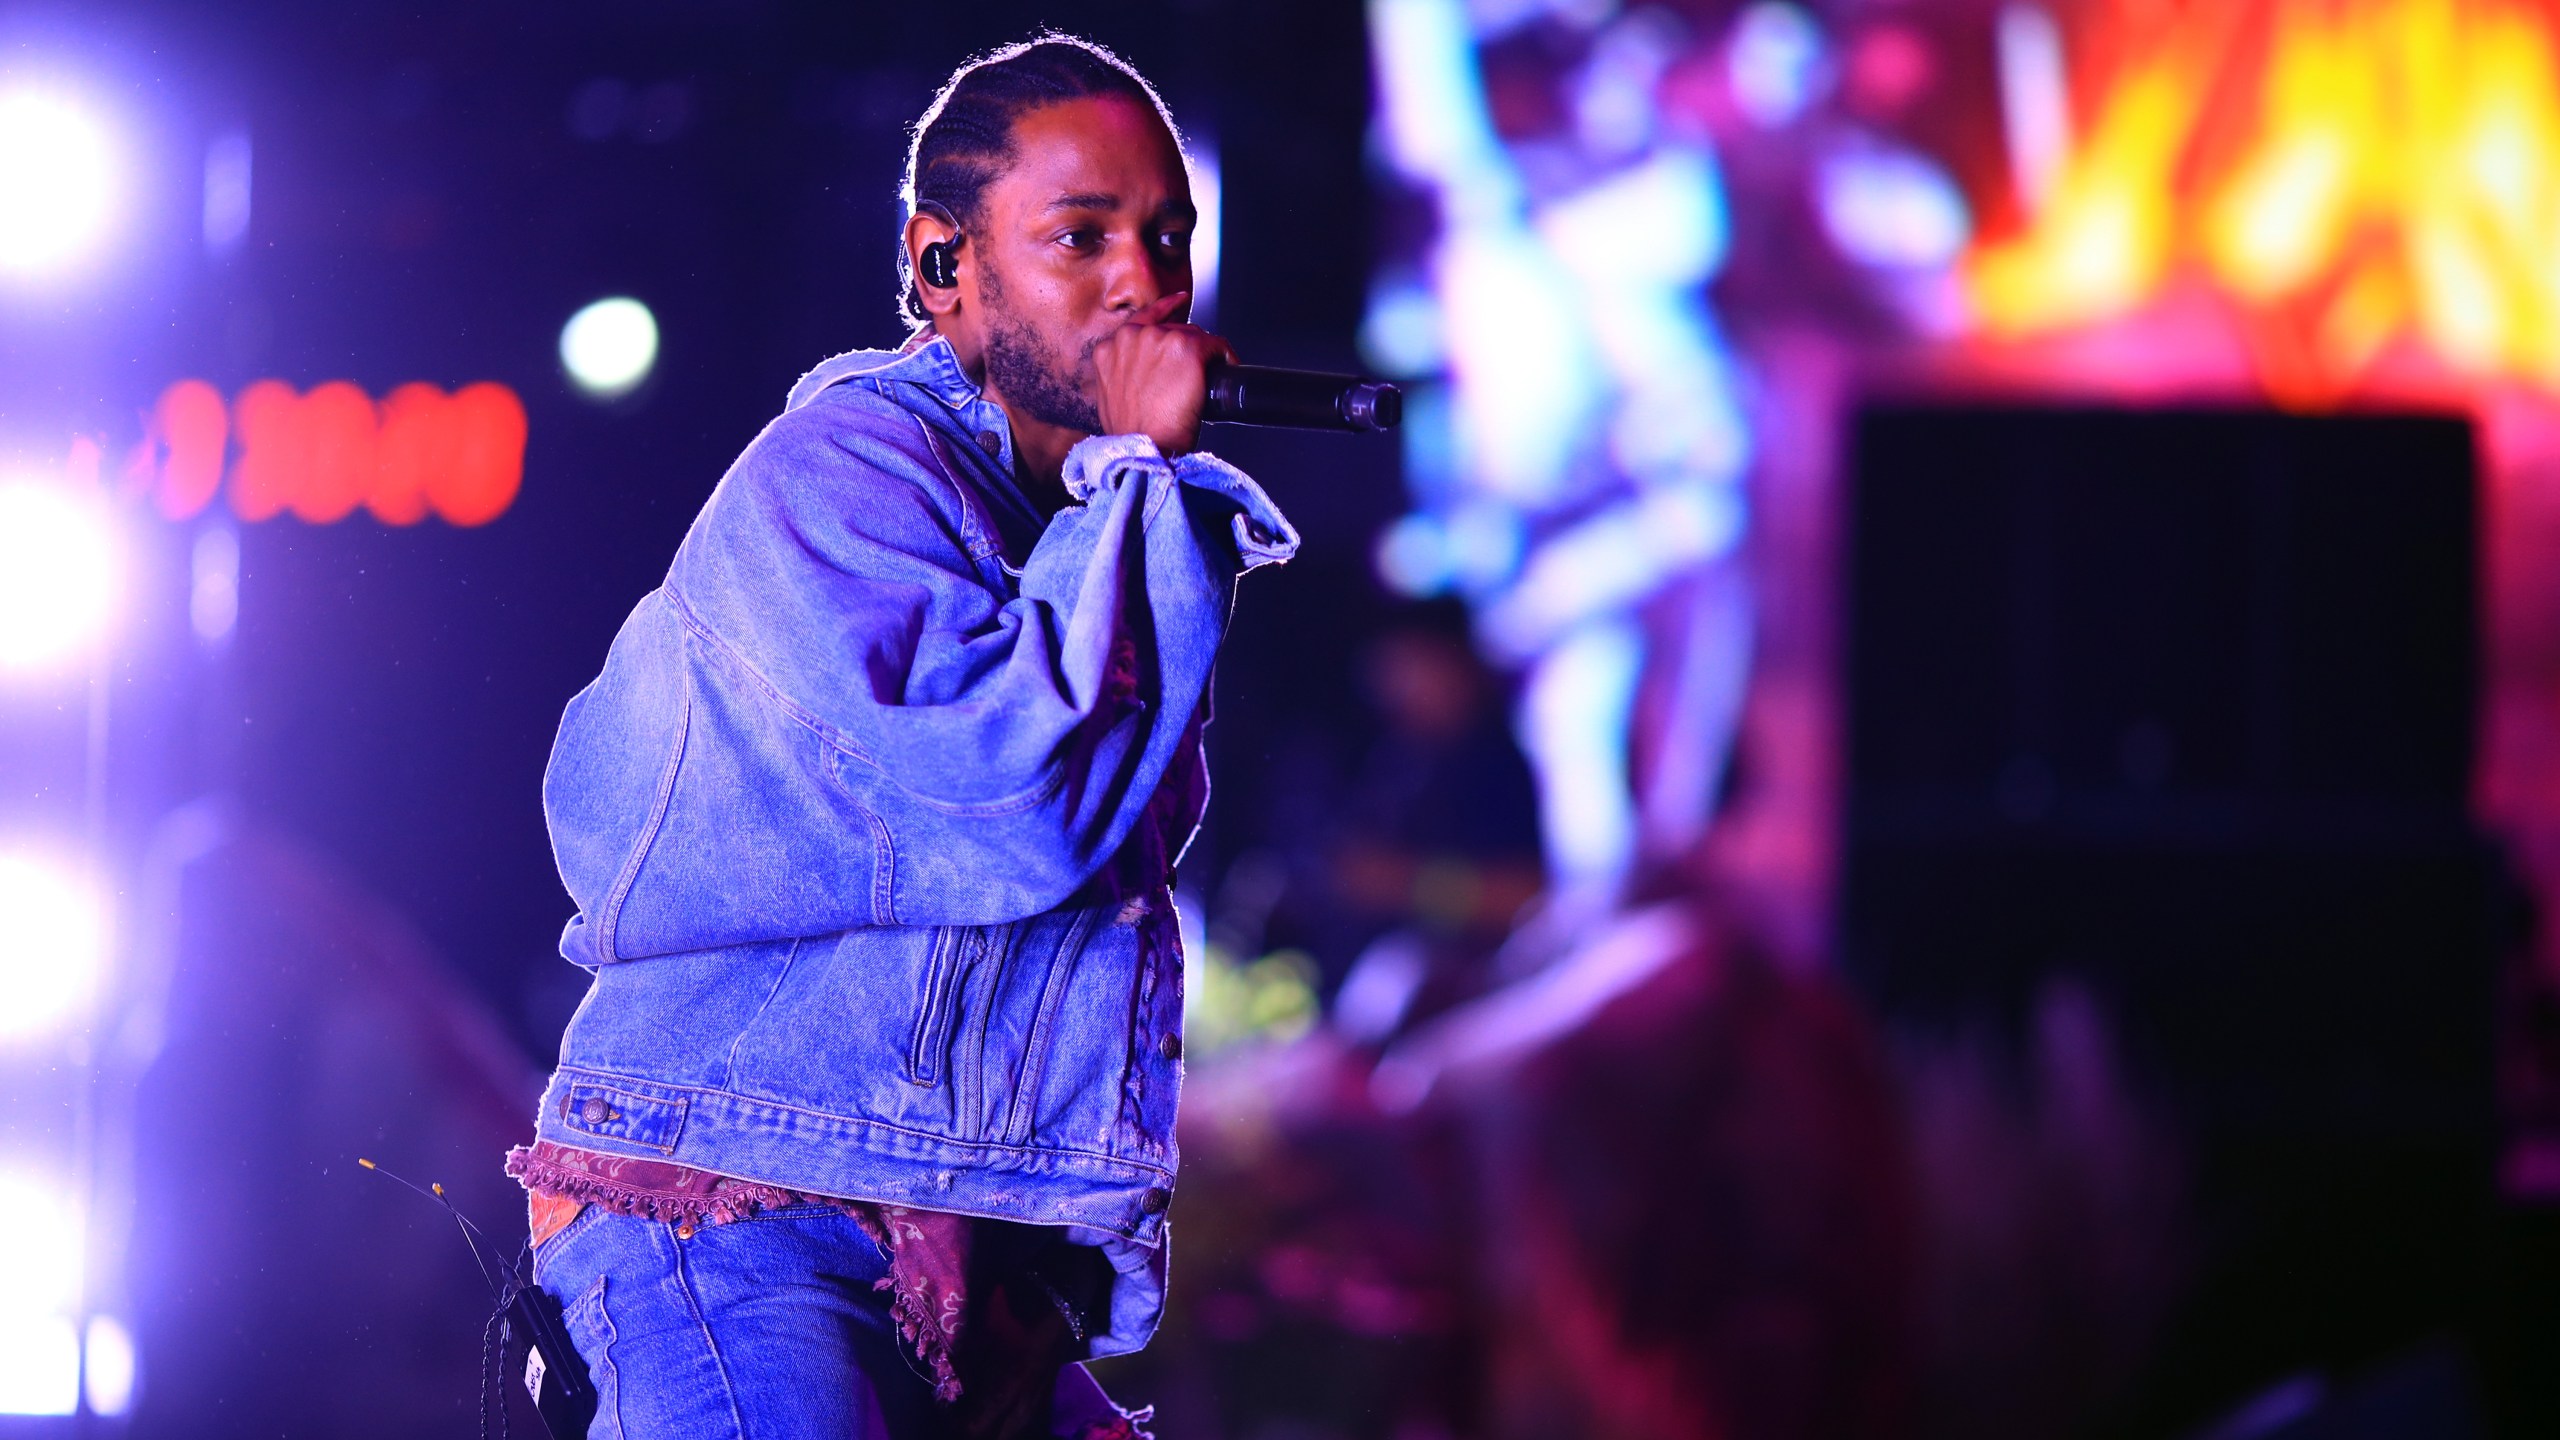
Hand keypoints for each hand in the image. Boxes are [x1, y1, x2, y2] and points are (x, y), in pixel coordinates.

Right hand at [1091, 293, 1236, 456]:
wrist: (1146, 447)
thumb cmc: (1132, 434)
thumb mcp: (1110, 398)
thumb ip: (1120, 375)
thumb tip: (1140, 378)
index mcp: (1110, 348)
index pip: (1142, 319)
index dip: (1165, 310)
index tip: (1179, 302)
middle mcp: (1133, 336)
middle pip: (1173, 330)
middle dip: (1185, 350)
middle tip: (1193, 377)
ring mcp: (1161, 339)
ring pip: (1195, 336)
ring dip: (1205, 355)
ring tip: (1207, 381)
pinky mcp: (1187, 348)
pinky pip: (1216, 345)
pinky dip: (1225, 357)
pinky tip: (1227, 369)